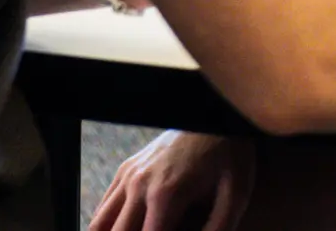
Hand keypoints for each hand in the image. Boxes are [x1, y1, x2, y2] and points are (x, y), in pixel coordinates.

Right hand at [89, 131, 254, 230]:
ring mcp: (129, 175)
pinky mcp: (125, 169)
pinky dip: (107, 226)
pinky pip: (102, 208)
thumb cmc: (230, 157)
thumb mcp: (235, 195)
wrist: (216, 115)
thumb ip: (217, 230)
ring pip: (100, 225)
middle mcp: (139, 185)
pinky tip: (128, 227)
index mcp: (166, 195)